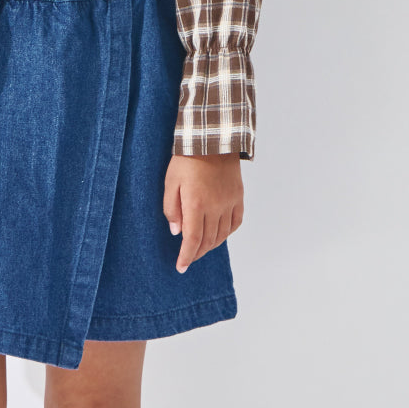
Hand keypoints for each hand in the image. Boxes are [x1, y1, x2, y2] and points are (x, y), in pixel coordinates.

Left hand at [162, 152, 243, 272]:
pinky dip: (227, 233)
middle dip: (196, 253)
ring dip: (210, 246)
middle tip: (188, 258)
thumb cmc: (187, 160)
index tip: (181, 267)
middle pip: (207, 240)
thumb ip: (171, 209)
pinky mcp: (238, 197)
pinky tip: (219, 235)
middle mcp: (215, 207)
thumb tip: (176, 231)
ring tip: (201, 249)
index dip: (186, 256)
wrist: (212, 140)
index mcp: (196, 205)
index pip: (192, 239)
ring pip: (222, 234)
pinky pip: (235, 222)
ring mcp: (229, 203)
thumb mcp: (170, 183)